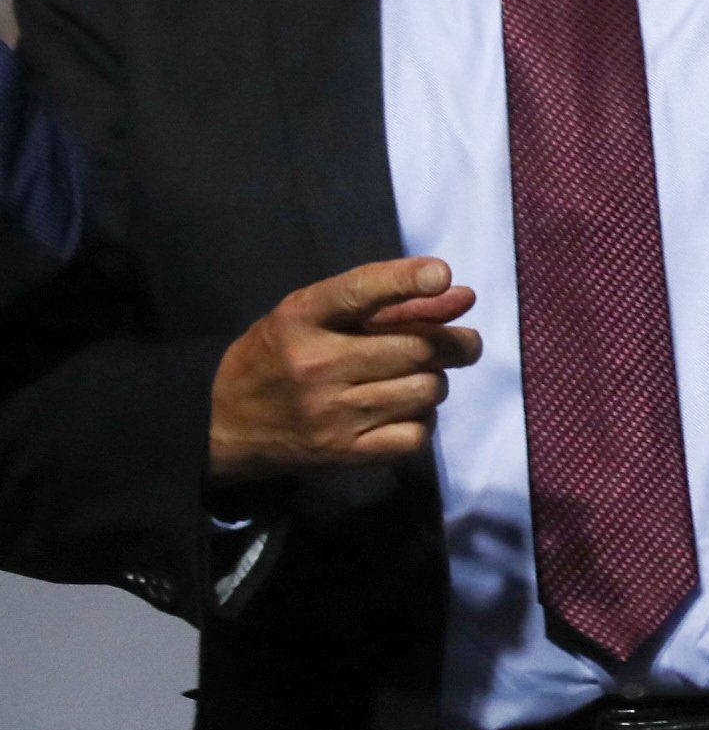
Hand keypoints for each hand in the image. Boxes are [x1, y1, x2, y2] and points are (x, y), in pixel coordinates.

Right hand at [208, 258, 480, 482]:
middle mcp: (316, 364)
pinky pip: (415, 435)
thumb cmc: (278, 356)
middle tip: (462, 344)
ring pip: (426, 391)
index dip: (405, 280)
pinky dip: (422, 422)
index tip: (441, 275)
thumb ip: (391, 302)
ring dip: (434, 382)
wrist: (222, 424)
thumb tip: (464, 296)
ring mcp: (330, 414)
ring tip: (417, 378)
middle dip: (454, 343)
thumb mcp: (316, 315)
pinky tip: (404, 412)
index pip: (358, 291)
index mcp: (302, 318)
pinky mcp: (342, 454)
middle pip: (417, 349)